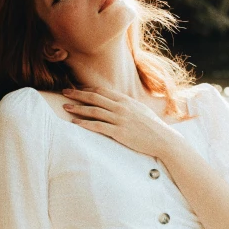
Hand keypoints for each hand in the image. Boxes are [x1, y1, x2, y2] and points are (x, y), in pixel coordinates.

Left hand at [61, 86, 180, 157]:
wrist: (163, 139)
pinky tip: (75, 123)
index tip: (77, 90)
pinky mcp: (118, 132)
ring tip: (65, 107)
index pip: (102, 91)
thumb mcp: (141, 110)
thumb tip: (119, 103)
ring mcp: (119, 119)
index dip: (87, 90)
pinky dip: (84, 124)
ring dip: (77, 108)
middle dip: (77, 94)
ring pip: (93, 111)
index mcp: (126, 100)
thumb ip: (128, 106)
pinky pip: (97, 126)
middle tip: (64, 92)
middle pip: (94, 98)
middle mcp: (121, 107)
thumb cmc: (153, 126)